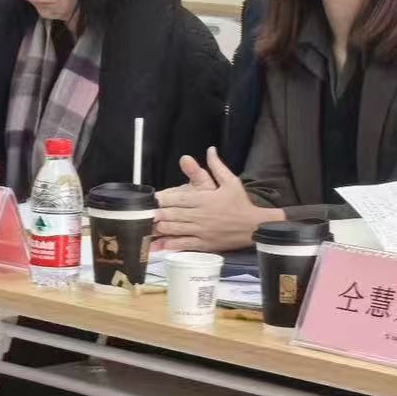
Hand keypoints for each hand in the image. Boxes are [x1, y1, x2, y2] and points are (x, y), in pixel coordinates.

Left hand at [153, 148, 275, 253]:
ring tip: (146, 228)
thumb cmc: (241, 203)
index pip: (178, 199)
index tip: (151, 200)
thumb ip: (217, 166)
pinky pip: (184, 244)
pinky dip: (170, 245)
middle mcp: (200, 215)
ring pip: (175, 230)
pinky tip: (160, 246)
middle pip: (173, 214)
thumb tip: (210, 150)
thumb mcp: (231, 181)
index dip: (162, 200)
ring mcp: (201, 231)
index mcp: (204, 199)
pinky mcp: (204, 244)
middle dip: (156, 215)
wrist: (254, 226)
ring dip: (159, 229)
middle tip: (142, 214)